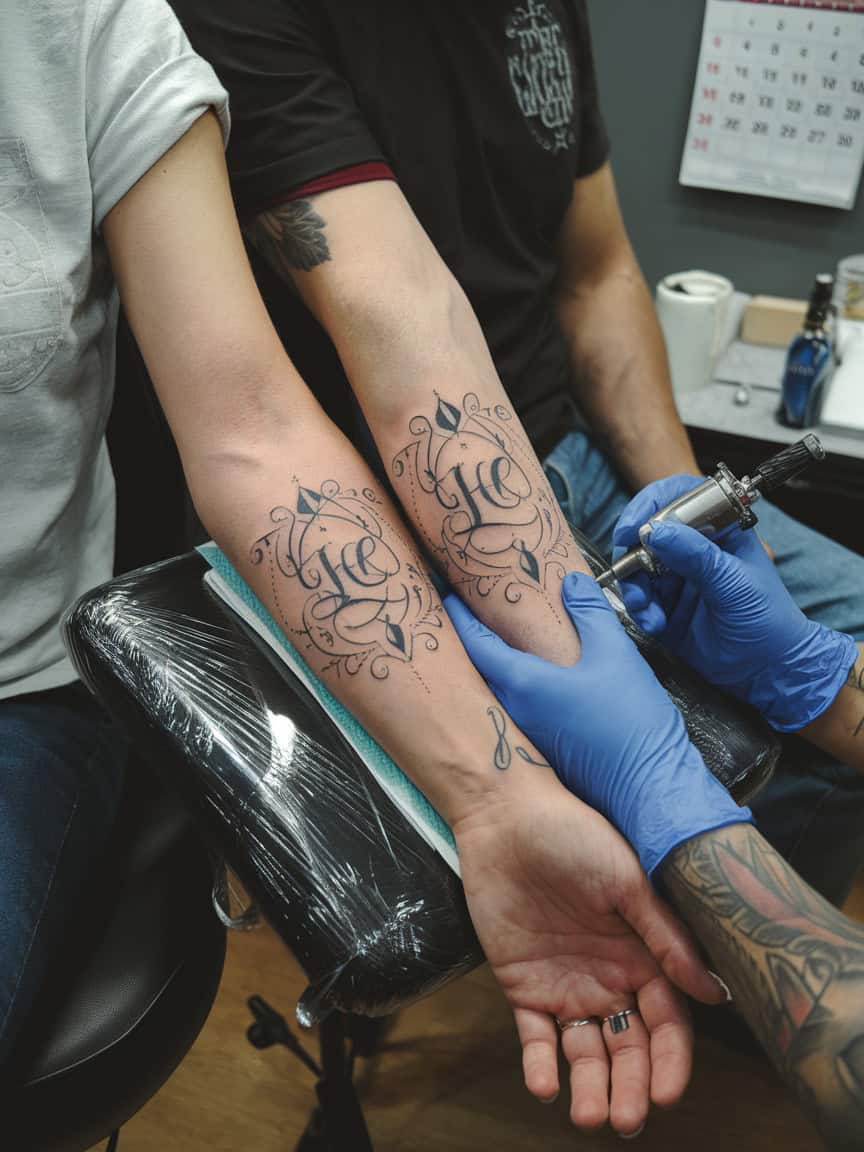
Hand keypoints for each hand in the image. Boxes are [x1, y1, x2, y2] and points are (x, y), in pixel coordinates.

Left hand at [446, 573, 747, 876]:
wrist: (650, 788)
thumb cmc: (632, 723)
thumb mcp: (615, 653)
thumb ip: (589, 611)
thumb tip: (571, 581)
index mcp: (523, 684)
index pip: (475, 643)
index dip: (459, 616)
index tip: (448, 595)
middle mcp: (512, 711)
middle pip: (478, 669)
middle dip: (470, 640)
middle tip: (466, 611)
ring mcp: (523, 734)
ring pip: (497, 692)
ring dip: (492, 667)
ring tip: (497, 639)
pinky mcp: (540, 750)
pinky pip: (515, 710)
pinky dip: (513, 689)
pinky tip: (532, 679)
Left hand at [453, 779, 727, 1135]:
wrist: (507, 816)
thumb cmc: (576, 837)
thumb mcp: (629, 882)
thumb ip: (666, 939)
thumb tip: (714, 992)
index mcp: (642, 955)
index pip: (666, 1022)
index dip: (670, 1060)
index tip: (668, 1092)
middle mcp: (609, 978)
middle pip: (628, 1047)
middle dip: (631, 1087)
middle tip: (626, 1119)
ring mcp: (565, 984)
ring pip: (584, 1052)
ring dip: (589, 1086)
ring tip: (589, 1116)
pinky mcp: (521, 984)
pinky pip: (534, 1035)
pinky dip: (539, 1063)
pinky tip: (544, 1084)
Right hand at [612, 474, 857, 731]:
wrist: (767, 668)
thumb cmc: (766, 618)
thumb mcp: (734, 582)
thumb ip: (695, 555)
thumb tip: (654, 530)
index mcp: (717, 529)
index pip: (678, 498)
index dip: (650, 504)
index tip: (634, 526)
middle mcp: (692, 548)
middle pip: (645, 532)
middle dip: (632, 551)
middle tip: (628, 569)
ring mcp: (675, 576)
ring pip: (635, 567)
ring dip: (634, 587)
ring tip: (645, 608)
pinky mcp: (664, 606)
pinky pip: (638, 599)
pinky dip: (639, 610)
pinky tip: (656, 623)